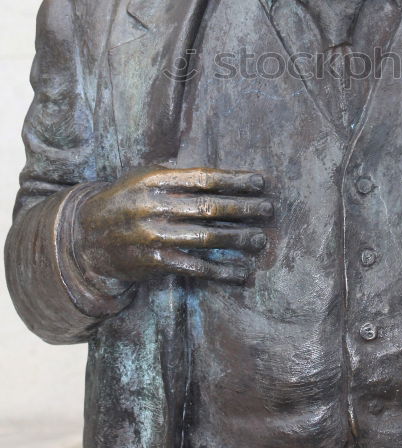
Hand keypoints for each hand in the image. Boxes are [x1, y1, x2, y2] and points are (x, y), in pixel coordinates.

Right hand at [76, 167, 272, 284]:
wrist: (86, 237)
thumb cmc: (126, 201)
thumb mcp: (144, 178)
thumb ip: (178, 176)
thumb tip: (224, 175)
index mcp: (155, 181)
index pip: (205, 178)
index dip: (236, 180)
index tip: (260, 182)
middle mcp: (154, 207)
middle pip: (210, 208)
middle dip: (244, 209)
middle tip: (269, 209)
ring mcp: (153, 236)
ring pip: (206, 238)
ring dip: (238, 239)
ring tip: (260, 239)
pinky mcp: (154, 262)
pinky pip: (194, 267)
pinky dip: (221, 271)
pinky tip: (241, 272)